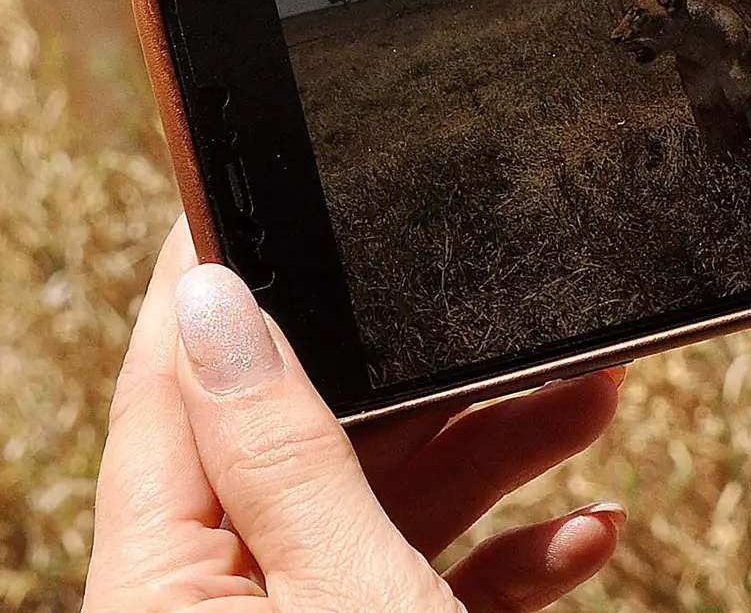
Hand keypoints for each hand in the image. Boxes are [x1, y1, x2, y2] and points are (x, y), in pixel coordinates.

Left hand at [84, 219, 625, 611]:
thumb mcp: (346, 590)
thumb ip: (282, 450)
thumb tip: (212, 299)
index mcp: (161, 589)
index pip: (168, 393)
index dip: (206, 281)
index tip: (240, 180)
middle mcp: (218, 607)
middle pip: (302, 441)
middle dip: (415, 374)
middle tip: (480, 295)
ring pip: (381, 506)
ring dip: (491, 453)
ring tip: (589, 390)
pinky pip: (424, 580)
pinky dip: (505, 554)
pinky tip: (584, 526)